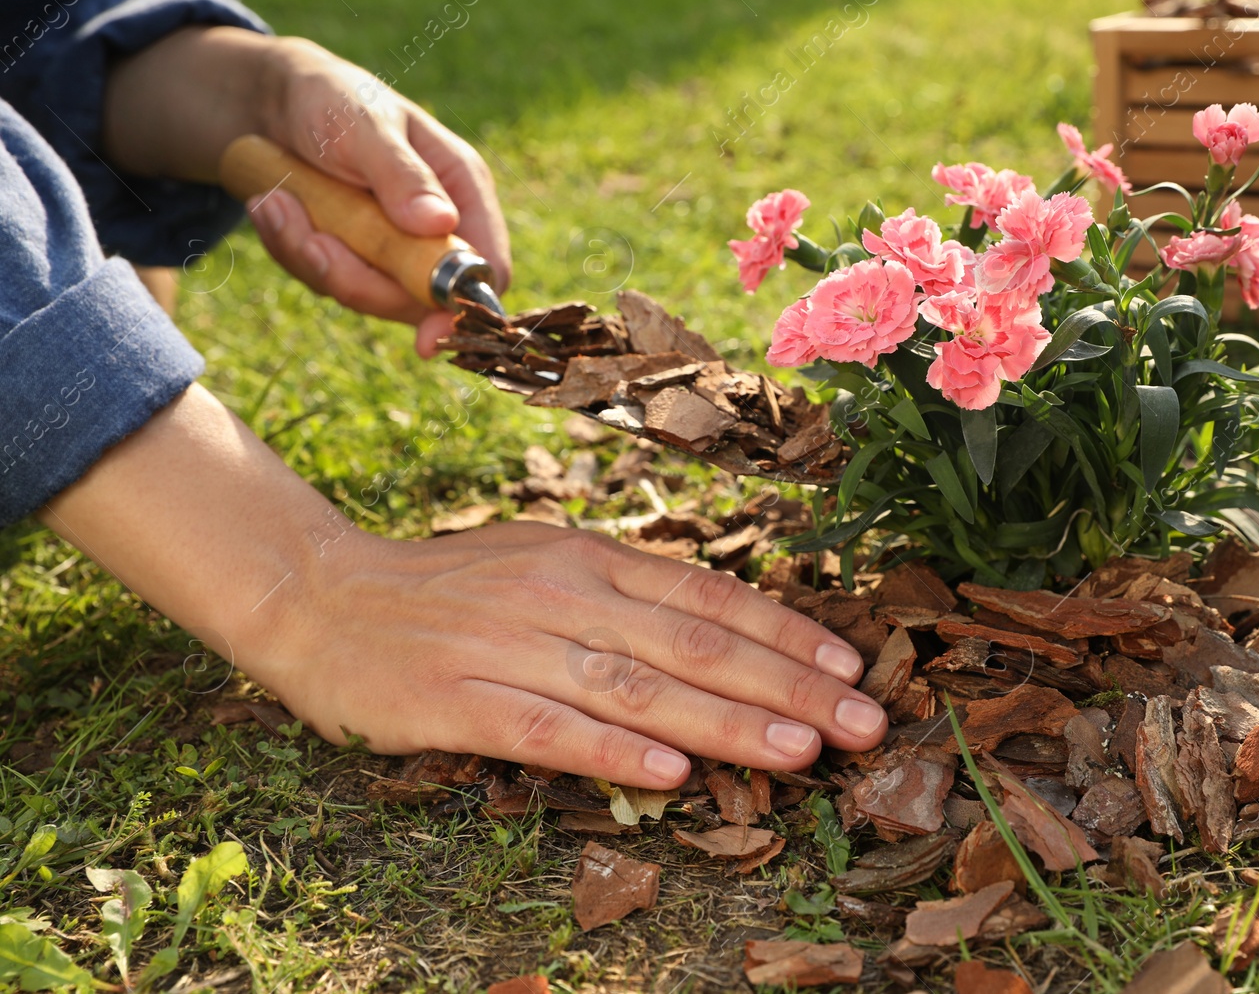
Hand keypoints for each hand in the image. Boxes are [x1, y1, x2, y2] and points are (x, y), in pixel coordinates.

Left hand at [249, 37, 511, 355]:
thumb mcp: (365, 125)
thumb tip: (440, 223)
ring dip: (312, 255)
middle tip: (310, 241)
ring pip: (364, 293)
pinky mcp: (352, 259)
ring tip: (275, 201)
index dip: (462, 306)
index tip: (425, 337)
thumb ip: (402, 176)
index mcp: (462, 189)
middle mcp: (436, 228)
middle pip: (420, 297)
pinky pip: (324, 280)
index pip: (486, 268)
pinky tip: (272, 204)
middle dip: (358, 278)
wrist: (272, 102)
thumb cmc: (332, 98)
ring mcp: (393, 249)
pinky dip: (291, 248)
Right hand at [262, 522, 886, 786]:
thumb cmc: (451, 589)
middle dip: (788, 686)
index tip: (851, 667)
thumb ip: (626, 596)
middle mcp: (563, 595)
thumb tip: (724, 633)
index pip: (708, 596)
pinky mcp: (462, 701)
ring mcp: (512, 647)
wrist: (323, 598)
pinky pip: (550, 730)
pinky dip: (615, 750)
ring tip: (800, 752)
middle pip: (694, 644)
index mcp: (589, 558)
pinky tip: (673, 772)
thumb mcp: (545, 565)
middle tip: (863, 723)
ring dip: (727, 722)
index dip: (785, 634)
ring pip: (638, 688)